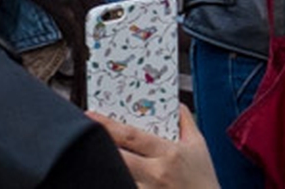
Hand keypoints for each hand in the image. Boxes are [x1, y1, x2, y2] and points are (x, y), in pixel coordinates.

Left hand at [89, 106, 217, 188]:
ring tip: (91, 161)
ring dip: (104, 169)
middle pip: (117, 157)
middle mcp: (155, 173)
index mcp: (169, 152)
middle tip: (80, 136)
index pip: (132, 136)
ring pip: (116, 177)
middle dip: (98, 145)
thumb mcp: (199, 146)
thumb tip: (176, 105)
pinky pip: (122, 188)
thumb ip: (186, 123)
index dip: (108, 125)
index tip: (90, 116)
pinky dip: (114, 182)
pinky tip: (109, 178)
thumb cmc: (203, 180)